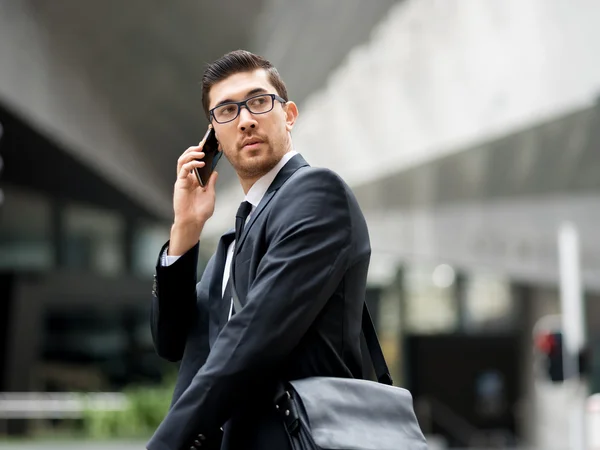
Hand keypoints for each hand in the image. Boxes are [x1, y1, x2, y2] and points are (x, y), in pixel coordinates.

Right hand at [169, 134, 218, 254]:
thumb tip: (215, 172)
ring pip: (182, 160)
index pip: (197, 162)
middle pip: (188, 158)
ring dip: (191, 153)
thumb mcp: (210, 194)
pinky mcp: (180, 183)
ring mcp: (183, 180)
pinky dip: (191, 164)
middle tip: (203, 144)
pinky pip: (183, 169)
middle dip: (195, 149)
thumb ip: (211, 182)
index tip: (210, 145)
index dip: (201, 153)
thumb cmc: (200, 211)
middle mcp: (188, 178)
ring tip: (200, 151)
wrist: (193, 222)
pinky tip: (199, 163)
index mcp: (195, 180)